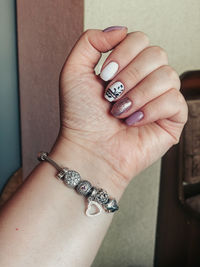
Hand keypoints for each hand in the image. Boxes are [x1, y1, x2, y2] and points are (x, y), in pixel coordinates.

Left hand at [55, 27, 187, 196]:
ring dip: (138, 95)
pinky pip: (175, 101)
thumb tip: (121, 31)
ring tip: (121, 111)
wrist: (88, 149)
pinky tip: (134, 122)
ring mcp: (160, 99)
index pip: (140, 39)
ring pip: (168, 76)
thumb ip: (90, 41)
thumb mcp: (73, 71)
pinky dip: (151, 111)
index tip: (104, 76)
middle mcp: (146, 80)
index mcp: (127, 68)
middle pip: (157, 54)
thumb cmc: (80, 117)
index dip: (123, 53)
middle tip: (112, 95)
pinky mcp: (172, 119)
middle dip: (129, 76)